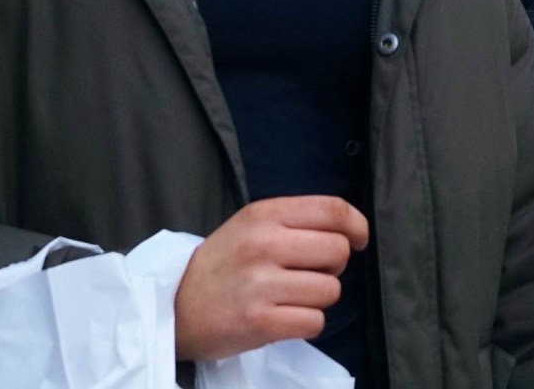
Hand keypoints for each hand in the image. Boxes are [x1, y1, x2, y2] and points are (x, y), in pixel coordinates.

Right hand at [173, 195, 369, 361]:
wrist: (174, 304)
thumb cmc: (222, 262)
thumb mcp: (251, 224)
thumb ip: (294, 221)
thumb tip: (348, 229)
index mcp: (265, 214)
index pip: (332, 210)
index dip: (357, 225)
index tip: (358, 239)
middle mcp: (265, 245)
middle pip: (338, 251)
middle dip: (334, 266)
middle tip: (310, 272)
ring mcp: (262, 285)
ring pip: (331, 290)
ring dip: (319, 298)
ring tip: (292, 297)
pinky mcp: (260, 322)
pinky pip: (315, 322)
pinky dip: (307, 323)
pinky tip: (285, 317)